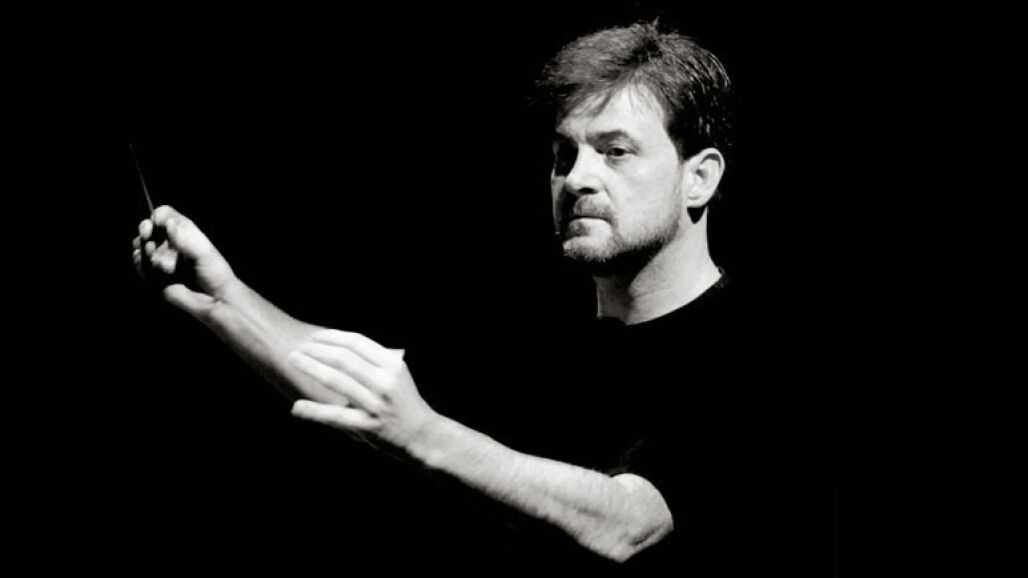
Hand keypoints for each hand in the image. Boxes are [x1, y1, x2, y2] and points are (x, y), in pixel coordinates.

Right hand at [132, 205, 236, 316]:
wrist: (214, 299)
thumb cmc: (214, 272)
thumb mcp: (203, 252)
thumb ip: (186, 238)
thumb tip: (168, 222)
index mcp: (183, 232)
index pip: (164, 215)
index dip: (157, 217)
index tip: (155, 224)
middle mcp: (170, 243)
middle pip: (148, 227)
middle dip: (144, 230)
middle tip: (147, 237)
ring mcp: (160, 258)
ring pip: (141, 246)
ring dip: (143, 249)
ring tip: (154, 257)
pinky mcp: (153, 274)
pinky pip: (140, 265)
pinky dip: (142, 264)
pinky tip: (153, 268)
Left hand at [287, 329, 437, 452]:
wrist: (423, 435)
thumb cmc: (404, 403)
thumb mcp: (396, 375)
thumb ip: (375, 361)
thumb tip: (342, 346)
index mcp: (392, 364)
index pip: (357, 342)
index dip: (332, 337)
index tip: (314, 336)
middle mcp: (385, 381)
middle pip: (344, 358)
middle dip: (317, 349)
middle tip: (297, 347)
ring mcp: (376, 404)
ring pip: (337, 381)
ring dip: (311, 368)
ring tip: (293, 361)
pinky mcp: (368, 426)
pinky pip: (336, 416)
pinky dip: (315, 411)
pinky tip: (297, 406)